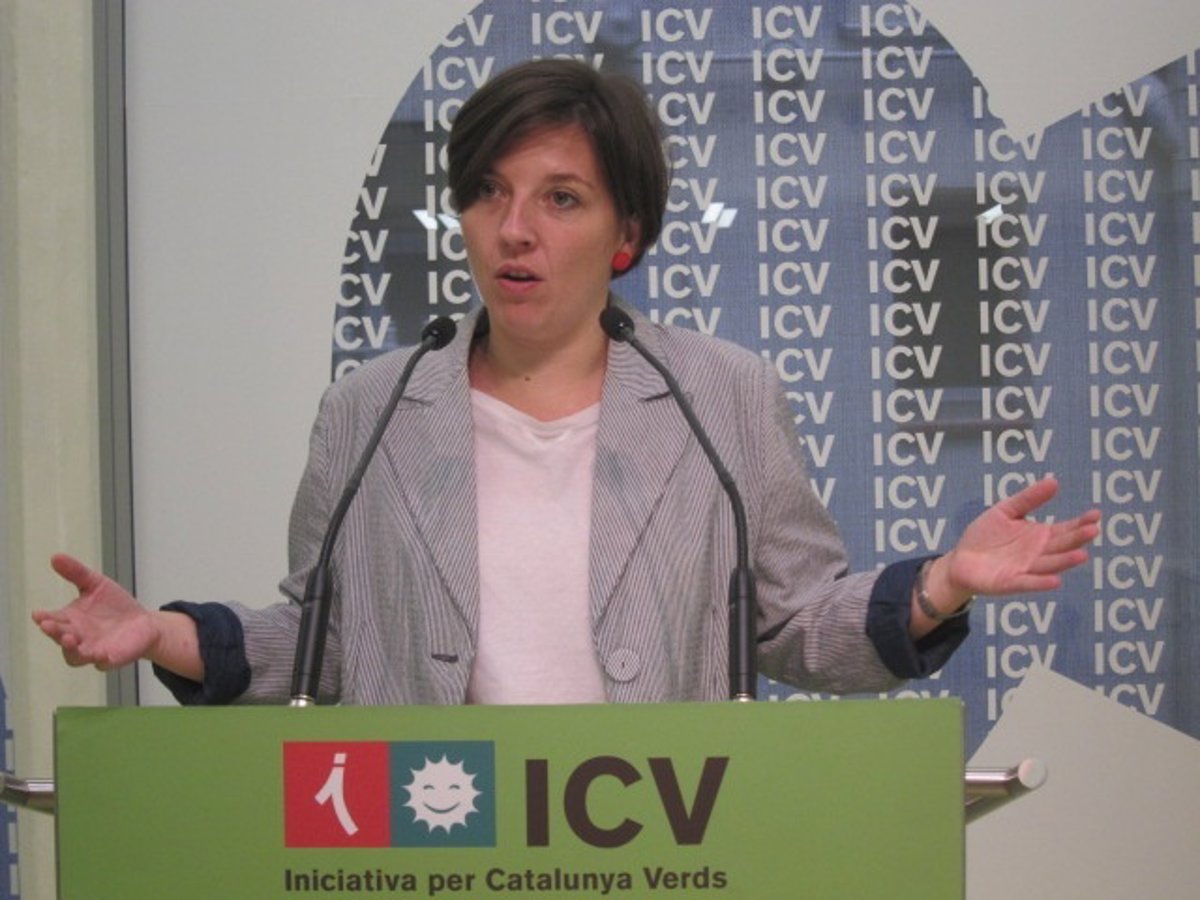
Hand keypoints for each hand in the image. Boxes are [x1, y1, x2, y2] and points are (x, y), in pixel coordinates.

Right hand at [32, 554, 161, 670]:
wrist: (144, 623)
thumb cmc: (116, 606)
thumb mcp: (96, 584)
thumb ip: (76, 573)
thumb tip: (55, 557)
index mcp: (70, 620)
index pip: (53, 620)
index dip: (44, 618)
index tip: (38, 614)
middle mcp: (77, 637)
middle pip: (60, 637)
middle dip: (53, 632)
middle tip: (48, 625)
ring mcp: (92, 650)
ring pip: (75, 655)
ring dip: (70, 649)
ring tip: (70, 639)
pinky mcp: (110, 658)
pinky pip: (102, 663)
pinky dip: (100, 659)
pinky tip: (101, 654)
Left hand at [937, 477, 1100, 601]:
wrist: (961, 559)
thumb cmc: (986, 535)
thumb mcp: (1006, 511)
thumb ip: (1029, 499)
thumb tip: (1054, 481)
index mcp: (1040, 536)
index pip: (1066, 529)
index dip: (1081, 523)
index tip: (1096, 515)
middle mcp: (1038, 553)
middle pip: (1062, 546)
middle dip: (1077, 539)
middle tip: (1093, 530)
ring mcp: (1026, 569)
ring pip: (1050, 565)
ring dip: (1065, 561)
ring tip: (1082, 555)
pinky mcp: (1011, 582)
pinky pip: (1028, 583)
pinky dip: (1041, 582)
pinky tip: (1055, 581)